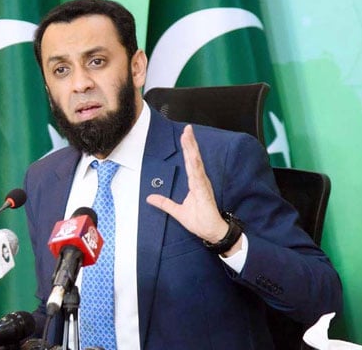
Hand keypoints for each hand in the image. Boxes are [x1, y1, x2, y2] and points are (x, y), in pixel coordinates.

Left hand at [146, 125, 229, 243]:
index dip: (187, 148)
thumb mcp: (177, 211)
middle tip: (187, 129)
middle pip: (194, 158)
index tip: (185, 135)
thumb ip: (164, 203)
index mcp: (195, 183)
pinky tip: (194, 158)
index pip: (190, 162)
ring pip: (196, 164)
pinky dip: (196, 166)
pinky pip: (199, 177)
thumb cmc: (200, 221)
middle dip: (190, 143)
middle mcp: (200, 181)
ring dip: (192, 150)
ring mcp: (203, 185)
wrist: (211, 232)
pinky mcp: (205, 192)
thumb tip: (150, 198)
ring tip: (189, 137)